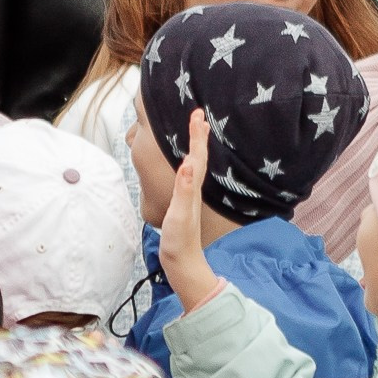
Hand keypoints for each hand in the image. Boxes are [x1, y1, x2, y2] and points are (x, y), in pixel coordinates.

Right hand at [157, 110, 225, 312]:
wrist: (183, 264)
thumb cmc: (180, 242)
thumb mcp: (179, 215)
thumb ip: (184, 190)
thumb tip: (188, 164)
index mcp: (192, 188)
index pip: (195, 156)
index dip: (196, 135)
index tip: (197, 113)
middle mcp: (193, 189)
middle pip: (198, 156)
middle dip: (198, 134)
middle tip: (198, 113)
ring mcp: (190, 197)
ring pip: (195, 164)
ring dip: (195, 146)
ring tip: (196, 131)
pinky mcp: (184, 204)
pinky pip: (188, 176)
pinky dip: (188, 163)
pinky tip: (186, 164)